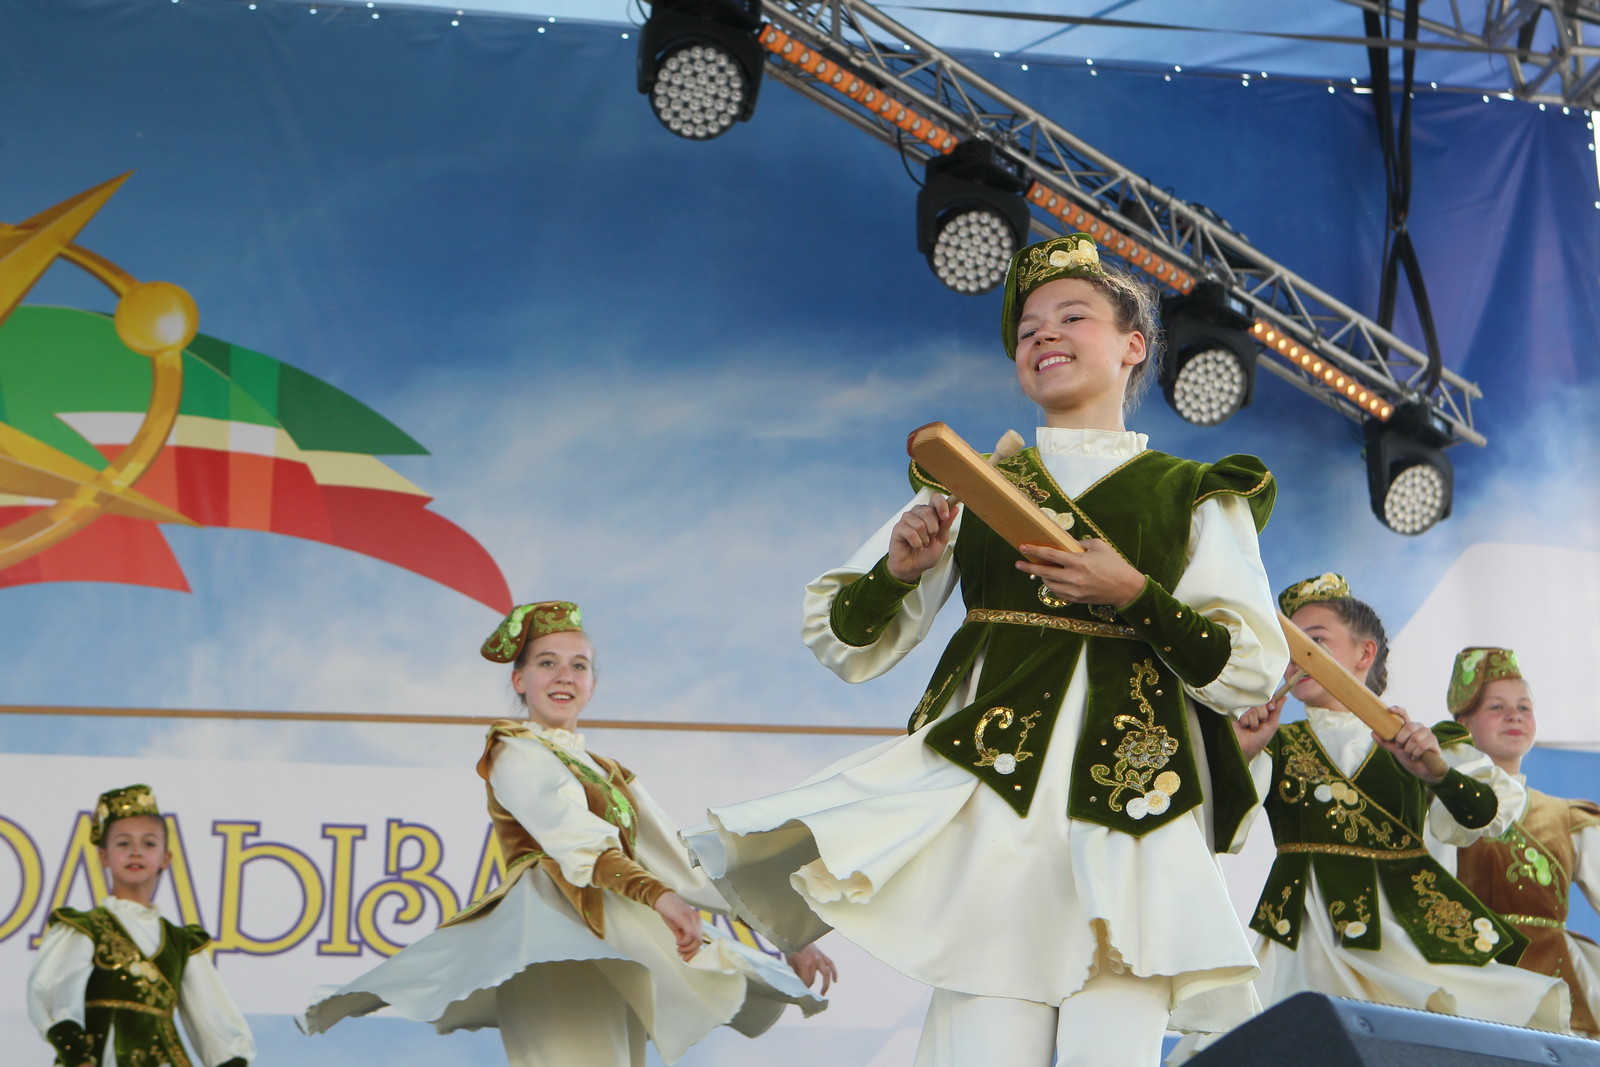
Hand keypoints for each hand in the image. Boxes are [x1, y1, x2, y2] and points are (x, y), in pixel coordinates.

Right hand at [653, 891, 702, 961]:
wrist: (662, 898)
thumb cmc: (668, 911)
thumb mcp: (676, 926)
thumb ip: (681, 936)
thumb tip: (683, 949)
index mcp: (696, 921)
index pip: (700, 939)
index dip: (694, 950)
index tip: (686, 957)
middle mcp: (697, 920)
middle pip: (699, 941)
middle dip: (691, 952)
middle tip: (682, 956)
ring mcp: (692, 918)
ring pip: (696, 939)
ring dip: (687, 948)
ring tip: (678, 949)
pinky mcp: (686, 918)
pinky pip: (690, 935)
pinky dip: (684, 942)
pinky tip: (677, 942)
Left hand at [784, 943, 837, 993]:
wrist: (795, 935)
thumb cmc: (791, 948)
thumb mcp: (790, 962)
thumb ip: (795, 973)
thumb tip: (798, 984)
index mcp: (805, 963)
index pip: (806, 981)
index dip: (803, 988)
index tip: (800, 991)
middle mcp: (815, 960)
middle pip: (813, 979)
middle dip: (808, 986)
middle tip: (805, 991)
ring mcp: (820, 957)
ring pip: (826, 974)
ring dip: (825, 985)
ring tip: (823, 993)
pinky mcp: (822, 954)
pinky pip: (831, 964)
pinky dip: (834, 973)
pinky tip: (835, 980)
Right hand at [887, 496, 958, 583]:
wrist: (913, 567)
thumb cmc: (926, 554)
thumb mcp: (942, 540)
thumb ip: (946, 524)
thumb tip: (955, 508)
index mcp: (930, 513)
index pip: (935, 498)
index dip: (941, 505)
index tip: (945, 516)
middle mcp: (918, 513)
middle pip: (928, 511)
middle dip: (933, 529)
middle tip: (930, 538)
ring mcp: (907, 519)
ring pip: (919, 523)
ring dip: (924, 539)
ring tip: (922, 544)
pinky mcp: (898, 528)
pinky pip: (911, 533)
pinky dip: (916, 543)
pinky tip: (916, 546)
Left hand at [1014, 539, 1144, 607]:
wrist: (1126, 588)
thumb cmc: (1115, 564)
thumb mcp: (1099, 546)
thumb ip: (1081, 543)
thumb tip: (1066, 541)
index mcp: (1079, 562)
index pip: (1051, 555)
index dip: (1035, 551)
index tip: (1023, 547)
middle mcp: (1074, 577)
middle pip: (1044, 572)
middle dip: (1029, 567)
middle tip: (1018, 563)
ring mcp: (1074, 590)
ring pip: (1049, 584)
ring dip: (1041, 577)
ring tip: (1038, 570)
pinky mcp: (1076, 599)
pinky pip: (1058, 592)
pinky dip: (1052, 586)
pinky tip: (1052, 580)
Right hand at [1233, 692, 1285, 760]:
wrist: (1247, 747)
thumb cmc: (1260, 739)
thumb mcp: (1272, 725)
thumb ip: (1277, 710)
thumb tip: (1284, 697)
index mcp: (1264, 710)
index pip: (1267, 698)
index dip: (1270, 701)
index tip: (1271, 707)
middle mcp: (1254, 708)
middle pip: (1260, 702)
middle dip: (1262, 715)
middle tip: (1260, 723)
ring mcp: (1244, 710)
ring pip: (1252, 709)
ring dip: (1253, 721)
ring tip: (1251, 727)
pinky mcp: (1235, 712)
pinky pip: (1243, 712)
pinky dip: (1246, 722)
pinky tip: (1244, 726)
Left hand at [1373, 706, 1444, 783]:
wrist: (1422, 771)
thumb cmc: (1409, 757)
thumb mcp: (1395, 750)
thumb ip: (1385, 742)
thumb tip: (1373, 732)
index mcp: (1408, 727)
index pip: (1404, 714)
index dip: (1397, 710)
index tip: (1389, 710)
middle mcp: (1419, 727)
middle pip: (1408, 726)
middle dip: (1401, 740)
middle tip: (1400, 747)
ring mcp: (1428, 733)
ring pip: (1415, 738)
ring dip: (1409, 750)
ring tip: (1410, 754)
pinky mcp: (1434, 742)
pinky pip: (1422, 746)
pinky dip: (1416, 754)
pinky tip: (1415, 757)